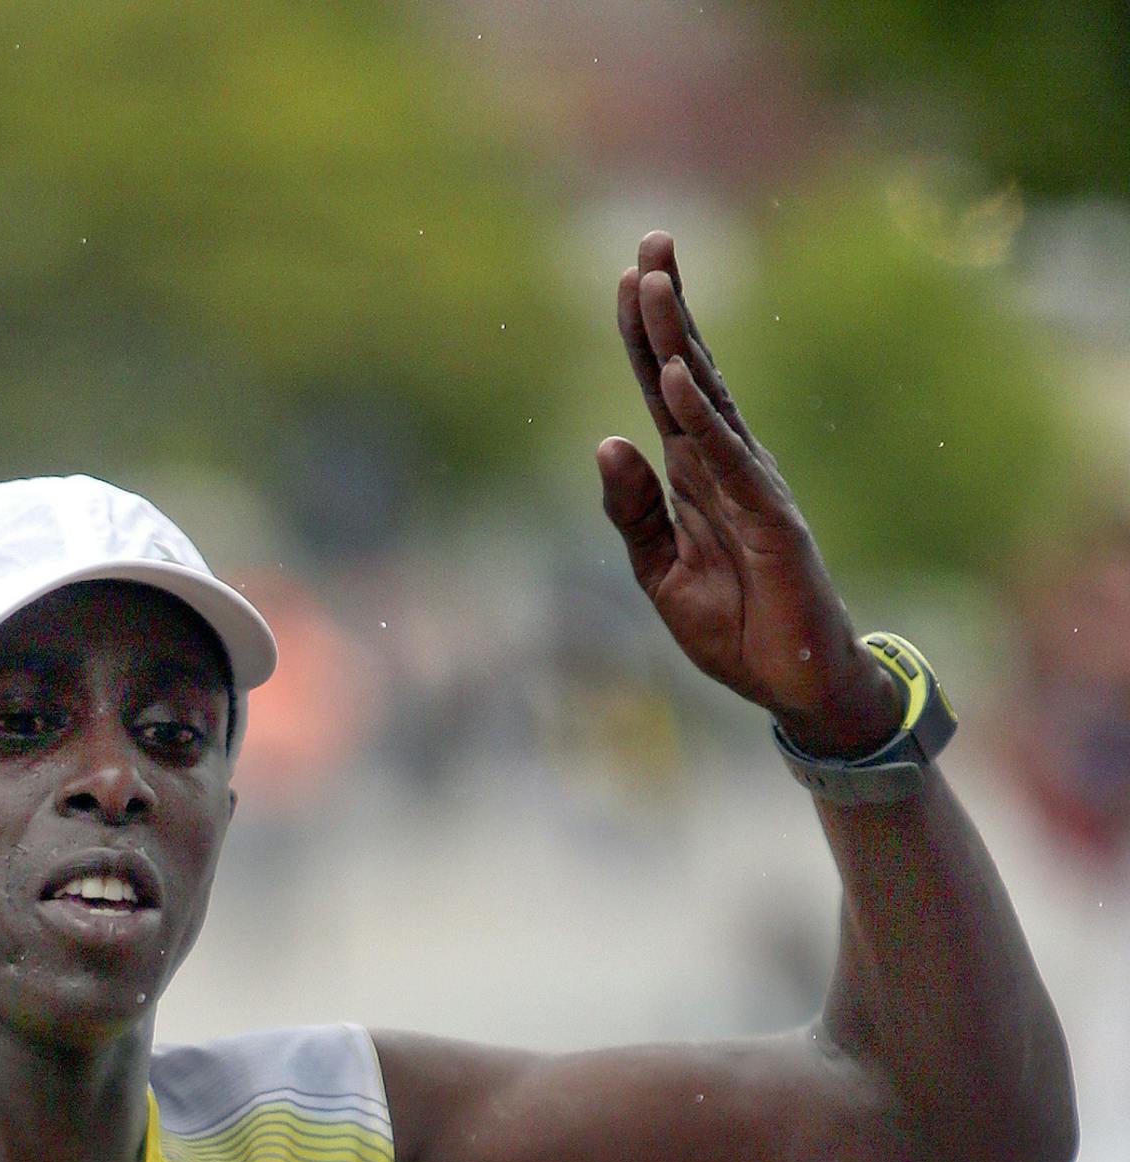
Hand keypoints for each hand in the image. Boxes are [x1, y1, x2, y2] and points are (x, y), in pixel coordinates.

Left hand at [597, 232, 900, 757]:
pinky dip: (700, 420)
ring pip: (709, 401)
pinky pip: (728, 462)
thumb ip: (632, 510)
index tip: (626, 272)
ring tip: (651, 283)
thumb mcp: (658, 570)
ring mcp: (751, 488)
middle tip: (652, 239)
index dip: (644, 336)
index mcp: (693, 475)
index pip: (663, 390)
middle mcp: (725, 466)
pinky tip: (676, 379)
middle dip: (668, 308)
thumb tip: (605, 441)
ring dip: (677, 341)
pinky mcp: (772, 522)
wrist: (792, 685)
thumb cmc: (733, 625)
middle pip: (690, 372)